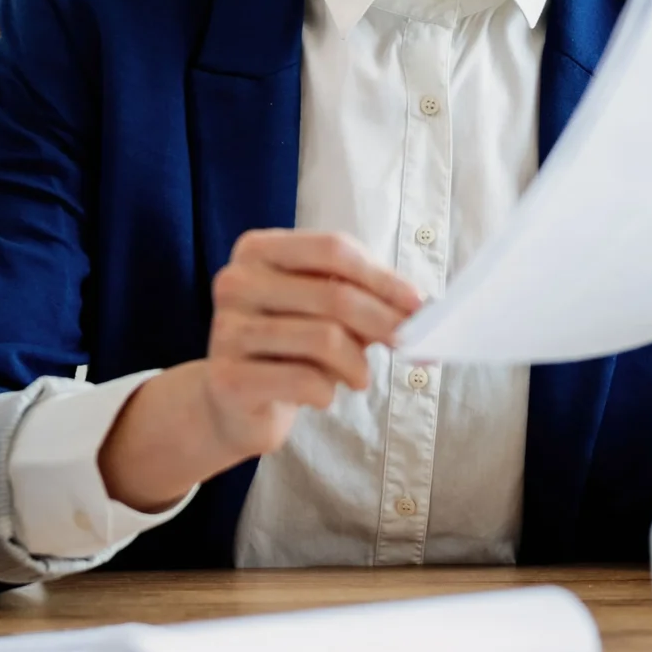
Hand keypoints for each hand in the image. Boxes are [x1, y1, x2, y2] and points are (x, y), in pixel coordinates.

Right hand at [98, 230, 422, 511]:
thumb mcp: (324, 312)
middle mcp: (236, 282)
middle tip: (409, 346)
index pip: (332, 249)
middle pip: (334, 294)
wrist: (233, 403)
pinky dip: (327, 392)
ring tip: (358, 378)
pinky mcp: (228, 377)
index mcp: (258, 250)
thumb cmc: (289, 348)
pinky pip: (304, 380)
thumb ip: (366, 301)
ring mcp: (226, 329)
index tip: (419, 305)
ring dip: (356, 366)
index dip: (383, 277)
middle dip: (384, 323)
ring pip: (324, 339)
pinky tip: (319, 394)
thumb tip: (425, 312)